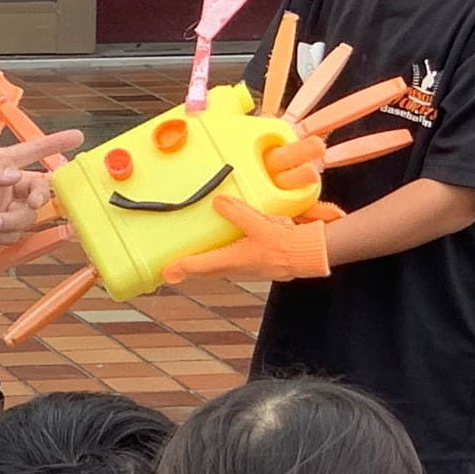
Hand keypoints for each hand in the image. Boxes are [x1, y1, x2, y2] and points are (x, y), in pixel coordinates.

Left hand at [0, 130, 81, 255]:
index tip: (75, 137)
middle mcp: (6, 188)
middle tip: (29, 201)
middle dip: (38, 196)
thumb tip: (13, 175)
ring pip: (28, 217)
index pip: (32, 152)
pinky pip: (13, 236)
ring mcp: (3, 211)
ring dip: (10, 221)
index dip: (54, 144)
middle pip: (39, 190)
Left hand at [161, 195, 329, 283]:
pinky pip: (233, 256)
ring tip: (195, 251)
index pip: (200, 266)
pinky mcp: (256, 259)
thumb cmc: (285, 247)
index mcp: (232, 261)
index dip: (181, 268)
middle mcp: (236, 267)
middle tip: (176, 263)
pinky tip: (227, 239)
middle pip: (206, 269)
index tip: (166, 271)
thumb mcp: (259, 226)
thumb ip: (238, 213)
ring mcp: (246, 265)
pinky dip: (225, 250)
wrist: (309, 255)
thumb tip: (218, 202)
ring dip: (206, 260)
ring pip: (219, 264)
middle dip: (191, 266)